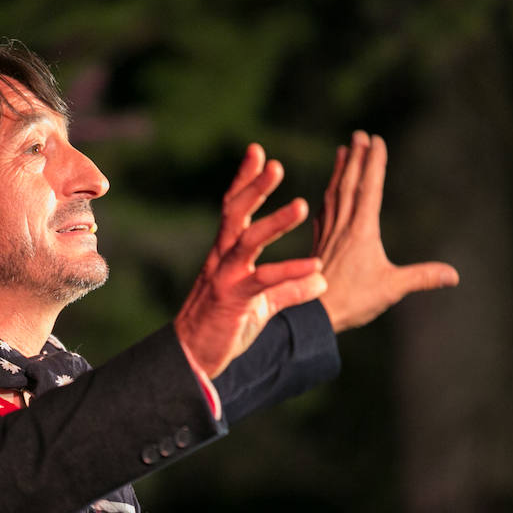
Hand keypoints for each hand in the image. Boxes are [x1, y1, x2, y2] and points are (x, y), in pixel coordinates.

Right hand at [174, 144, 326, 379]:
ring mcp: (224, 278)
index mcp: (226, 254)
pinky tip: (316, 268)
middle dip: (253, 187)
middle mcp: (221, 259)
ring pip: (247, 241)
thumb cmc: (223, 328)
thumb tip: (320, 279)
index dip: (245, 180)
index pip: (234, 209)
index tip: (258, 153)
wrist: (192, 360)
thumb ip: (289, 288)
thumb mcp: (261, 304)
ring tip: (302, 204)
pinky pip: (263, 281)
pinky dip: (291, 273)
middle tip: (273, 163)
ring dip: (275, 222)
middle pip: (234, 214)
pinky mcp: (232, 300)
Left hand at [315, 131, 458, 331]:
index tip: (376, 139)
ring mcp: (329, 233)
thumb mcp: (392, 288)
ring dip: (340, 171)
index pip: (370, 188)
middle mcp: (344, 226)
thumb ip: (422, 277)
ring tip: (342, 150)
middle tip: (359, 135)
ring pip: (334, 194)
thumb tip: (454, 275)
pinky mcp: (319, 244)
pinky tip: (327, 192)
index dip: (374, 162)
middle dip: (356, 158)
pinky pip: (324, 211)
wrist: (313, 314)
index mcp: (362, 230)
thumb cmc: (353, 301)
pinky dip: (327, 195)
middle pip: (350, 184)